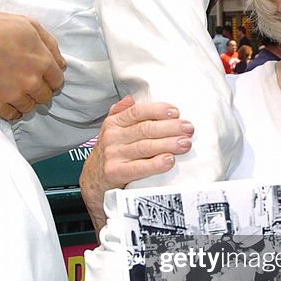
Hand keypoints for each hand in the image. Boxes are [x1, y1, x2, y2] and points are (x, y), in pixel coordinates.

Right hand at [0, 4, 65, 119]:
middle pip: (45, 97)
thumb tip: (61, 64)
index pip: (57, 81)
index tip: (42, 77)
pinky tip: (5, 100)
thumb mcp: (27, 24)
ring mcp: (13, 95)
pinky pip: (11, 116)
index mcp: (42, 61)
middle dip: (39, 90)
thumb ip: (49, 44)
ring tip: (14, 90)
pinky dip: (11, 111)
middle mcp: (31, 81)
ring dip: (25, 101)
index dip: (51, 79)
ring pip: (29, 108)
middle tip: (26, 82)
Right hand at [80, 96, 194, 232]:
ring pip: (145, 147)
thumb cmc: (109, 154)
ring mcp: (113, 155)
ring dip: (169, 144)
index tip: (176, 112)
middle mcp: (113, 137)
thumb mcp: (110, 130)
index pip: (138, 112)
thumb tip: (132, 98)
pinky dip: (156, 164)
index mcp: (114, 123)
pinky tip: (169, 160)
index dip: (158, 110)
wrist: (92, 182)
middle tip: (189, 129)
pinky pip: (140, 167)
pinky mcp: (116, 173)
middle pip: (145, 129)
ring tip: (185, 143)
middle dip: (171, 128)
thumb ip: (121, 113)